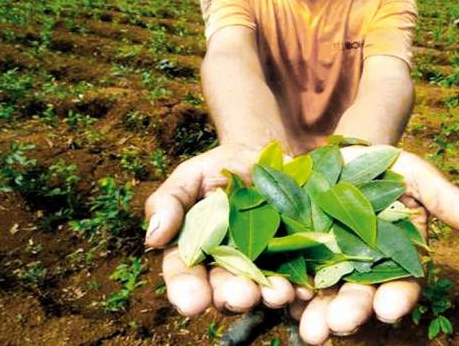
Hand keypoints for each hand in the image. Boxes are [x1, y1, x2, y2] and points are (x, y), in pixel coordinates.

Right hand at [144, 144, 307, 315]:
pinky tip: (305, 287)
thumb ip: (169, 202)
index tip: (192, 302)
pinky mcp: (293, 259)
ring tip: (278, 292)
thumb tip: (153, 236)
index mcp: (195, 252)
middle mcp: (226, 267)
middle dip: (233, 296)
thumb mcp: (190, 176)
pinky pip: (297, 276)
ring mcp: (261, 266)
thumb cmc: (220, 168)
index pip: (185, 275)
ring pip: (262, 289)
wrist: (266, 156)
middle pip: (225, 289)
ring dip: (269, 295)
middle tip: (242, 295)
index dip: (186, 290)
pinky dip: (301, 285)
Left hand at [295, 145, 458, 344]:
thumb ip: (443, 197)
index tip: (389, 309)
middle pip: (356, 299)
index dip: (397, 298)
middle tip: (339, 324)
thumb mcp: (411, 172)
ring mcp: (320, 269)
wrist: (328, 157)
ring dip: (314, 316)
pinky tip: (274, 299)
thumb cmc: (376, 166)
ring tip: (309, 329)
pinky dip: (280, 292)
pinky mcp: (287, 260)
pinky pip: (284, 280)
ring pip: (319, 299)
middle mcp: (357, 273)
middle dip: (349, 313)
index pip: (400, 285)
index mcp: (391, 260)